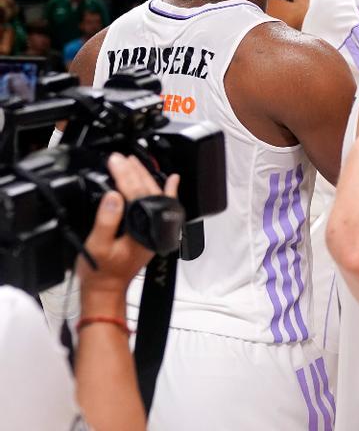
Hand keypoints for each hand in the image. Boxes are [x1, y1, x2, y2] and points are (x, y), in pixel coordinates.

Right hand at [76, 154, 179, 310]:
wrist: (107, 290)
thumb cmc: (101, 272)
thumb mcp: (97, 246)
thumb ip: (106, 221)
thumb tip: (114, 196)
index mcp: (142, 230)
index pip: (136, 194)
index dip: (124, 175)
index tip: (115, 161)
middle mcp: (155, 228)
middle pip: (148, 191)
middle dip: (134, 171)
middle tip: (121, 157)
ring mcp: (156, 229)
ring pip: (155, 196)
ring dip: (144, 177)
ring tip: (133, 162)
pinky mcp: (151, 230)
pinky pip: (163, 207)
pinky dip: (168, 192)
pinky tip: (172, 179)